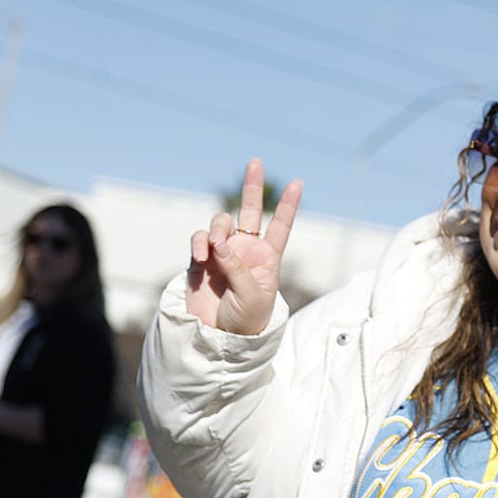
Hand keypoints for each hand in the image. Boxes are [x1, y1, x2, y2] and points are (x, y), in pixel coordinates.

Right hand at [186, 158, 301, 334]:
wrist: (220, 336)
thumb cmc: (246, 320)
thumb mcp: (252, 297)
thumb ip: (238, 268)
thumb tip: (219, 243)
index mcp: (268, 258)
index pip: (280, 226)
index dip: (288, 206)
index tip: (297, 182)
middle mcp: (246, 250)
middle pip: (250, 211)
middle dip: (252, 187)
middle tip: (255, 161)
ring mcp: (223, 252)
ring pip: (221, 223)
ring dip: (217, 229)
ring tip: (214, 249)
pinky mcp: (201, 259)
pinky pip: (200, 240)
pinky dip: (200, 243)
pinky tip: (203, 255)